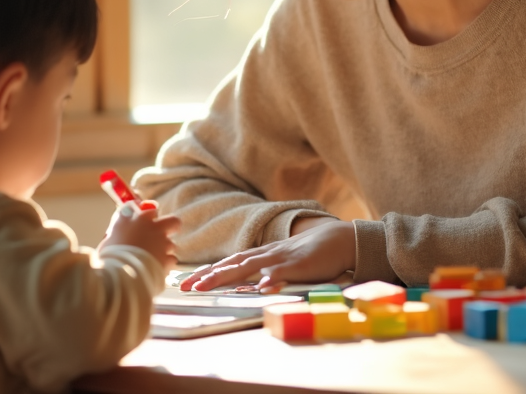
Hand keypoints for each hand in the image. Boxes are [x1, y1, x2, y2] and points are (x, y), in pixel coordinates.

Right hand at [99, 204, 180, 270]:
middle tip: (162, 234)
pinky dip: (165, 263)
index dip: (150, 216)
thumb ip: (121, 226)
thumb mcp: (110, 235)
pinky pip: (171, 260)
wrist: (122, 273)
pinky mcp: (167, 259)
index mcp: (139, 219)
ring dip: (164, 249)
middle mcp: (154, 228)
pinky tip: (156, 267)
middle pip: (173, 221)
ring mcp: (163, 244)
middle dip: (171, 227)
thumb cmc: (111, 254)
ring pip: (171, 244)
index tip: (145, 222)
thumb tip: (123, 223)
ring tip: (153, 257)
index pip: (150, 209)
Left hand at [179, 220, 354, 292]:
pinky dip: (269, 278)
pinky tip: (259, 287)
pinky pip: (281, 272)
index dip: (208, 271)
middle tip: (184, 286)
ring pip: (248, 266)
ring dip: (225, 275)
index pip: (230, 263)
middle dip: (206, 275)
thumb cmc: (314, 254)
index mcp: (263, 255)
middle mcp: (267, 255)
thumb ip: (269, 273)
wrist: (341, 239)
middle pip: (231, 264)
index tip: (187, 281)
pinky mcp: (298, 264)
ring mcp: (281, 258)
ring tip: (205, 285)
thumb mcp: (286, 264)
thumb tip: (252, 286)